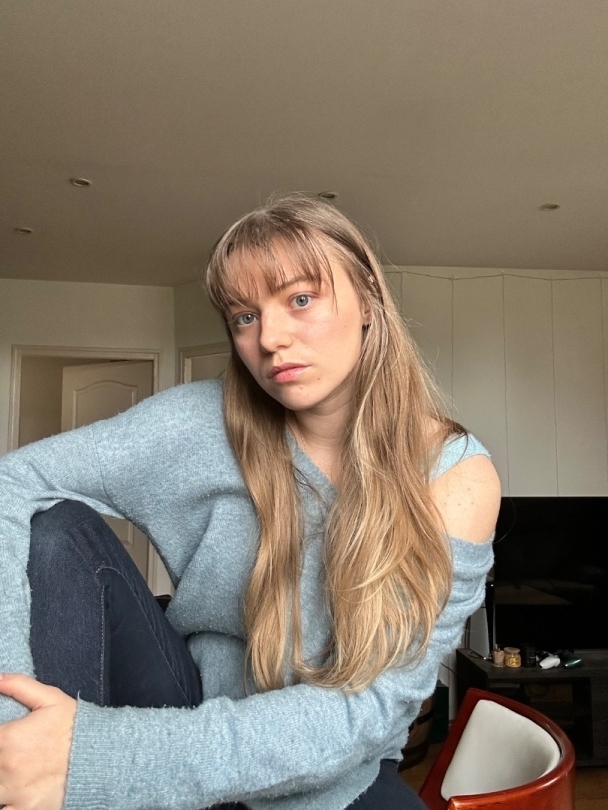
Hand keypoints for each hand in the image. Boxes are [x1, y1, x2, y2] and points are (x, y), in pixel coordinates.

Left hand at [0, 674, 75, 809]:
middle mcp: (6, 767)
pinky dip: (4, 802)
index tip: (4, 736)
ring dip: (0, 779)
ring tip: (11, 770)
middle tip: (11, 751)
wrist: (103, 757)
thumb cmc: (76, 727)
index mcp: (8, 739)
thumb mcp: (51, 699)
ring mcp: (13, 793)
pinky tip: (10, 793)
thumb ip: (19, 686)